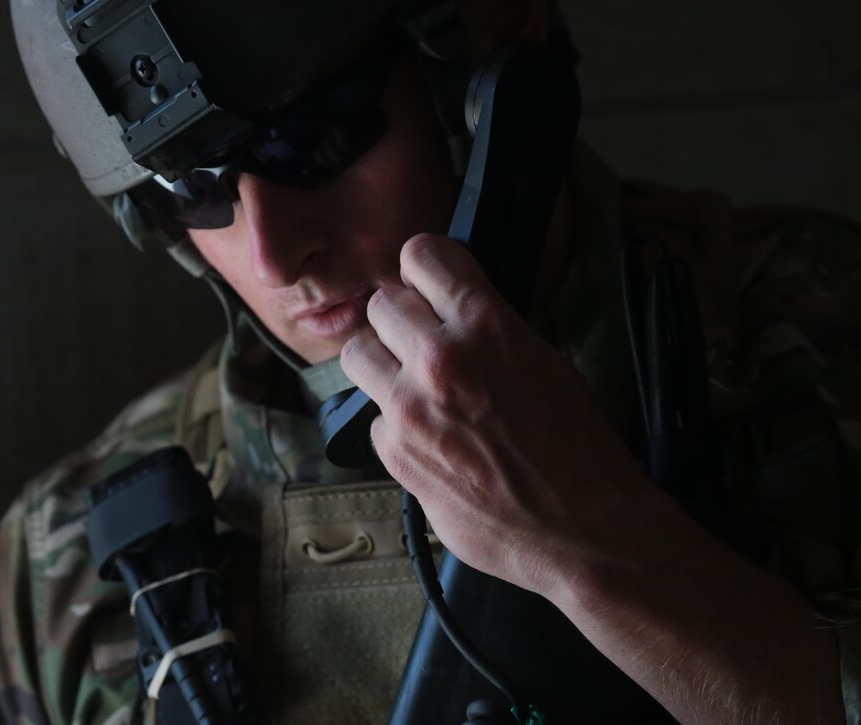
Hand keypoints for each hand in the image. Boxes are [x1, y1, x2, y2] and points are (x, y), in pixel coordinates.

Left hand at [340, 233, 653, 595]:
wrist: (581, 526)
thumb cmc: (577, 447)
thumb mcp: (541, 359)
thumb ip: (485, 327)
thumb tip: (445, 310)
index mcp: (485, 324)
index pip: (422, 254)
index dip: (426, 270)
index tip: (429, 286)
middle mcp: (439, 358)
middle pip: (381, 303)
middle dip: (403, 321)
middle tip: (426, 345)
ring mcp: (409, 407)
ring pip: (358, 353)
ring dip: (383, 363)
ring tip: (416, 385)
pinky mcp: (394, 452)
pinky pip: (374, 417)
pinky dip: (396, 424)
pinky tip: (432, 440)